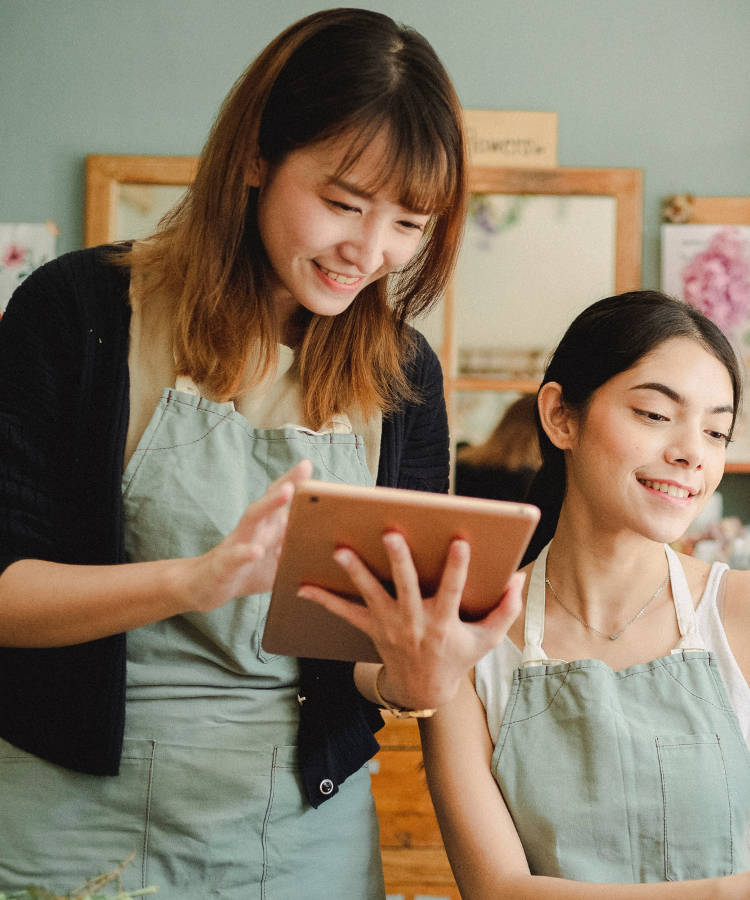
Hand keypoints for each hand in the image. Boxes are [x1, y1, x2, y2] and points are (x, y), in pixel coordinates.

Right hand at [183, 459, 312, 612]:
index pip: (280, 499)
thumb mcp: (277, 560)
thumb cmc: (247, 571)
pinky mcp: (224, 565)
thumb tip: (329, 547)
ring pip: (252, 518)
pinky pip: (234, 557)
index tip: (309, 465)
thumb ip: (298, 549)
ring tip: (287, 492)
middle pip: (268, 499)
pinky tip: (257, 551)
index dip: (295, 482)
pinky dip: (245, 552)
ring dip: (269, 504)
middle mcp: (252, 529)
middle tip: (304, 468)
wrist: (205, 588)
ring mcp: (236, 544)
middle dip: (287, 482)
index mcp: (266, 526)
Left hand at [298, 531, 523, 709]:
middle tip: (391, 534)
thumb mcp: (487, 640)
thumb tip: (519, 578)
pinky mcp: (371, 628)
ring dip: (356, 572)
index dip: (457, 568)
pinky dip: (323, 600)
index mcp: (443, 624)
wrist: (423, 688)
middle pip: (405, 588)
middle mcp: (413, 623)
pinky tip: (302, 586)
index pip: (453, 592)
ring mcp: (389, 626)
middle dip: (399, 561)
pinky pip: (344, 613)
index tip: (459, 542)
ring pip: (370, 595)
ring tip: (341, 550)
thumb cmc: (457, 656)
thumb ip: (505, 610)